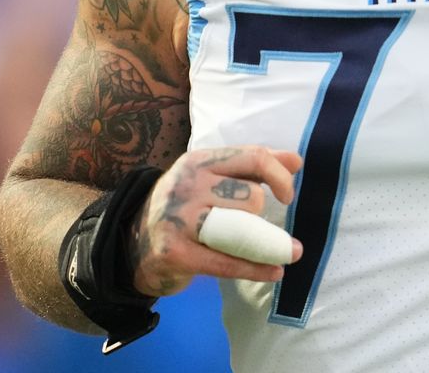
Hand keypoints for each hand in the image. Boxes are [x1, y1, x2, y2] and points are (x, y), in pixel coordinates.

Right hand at [130, 145, 304, 295]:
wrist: (132, 244)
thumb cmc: (184, 208)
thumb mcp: (211, 178)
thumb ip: (252, 166)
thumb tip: (296, 161)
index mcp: (199, 161)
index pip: (253, 158)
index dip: (280, 178)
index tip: (287, 197)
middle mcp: (187, 185)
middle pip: (250, 197)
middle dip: (260, 216)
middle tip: (253, 228)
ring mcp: (179, 219)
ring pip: (241, 228)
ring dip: (265, 244)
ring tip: (275, 252)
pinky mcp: (176, 252)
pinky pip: (227, 262)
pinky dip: (257, 269)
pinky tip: (275, 271)